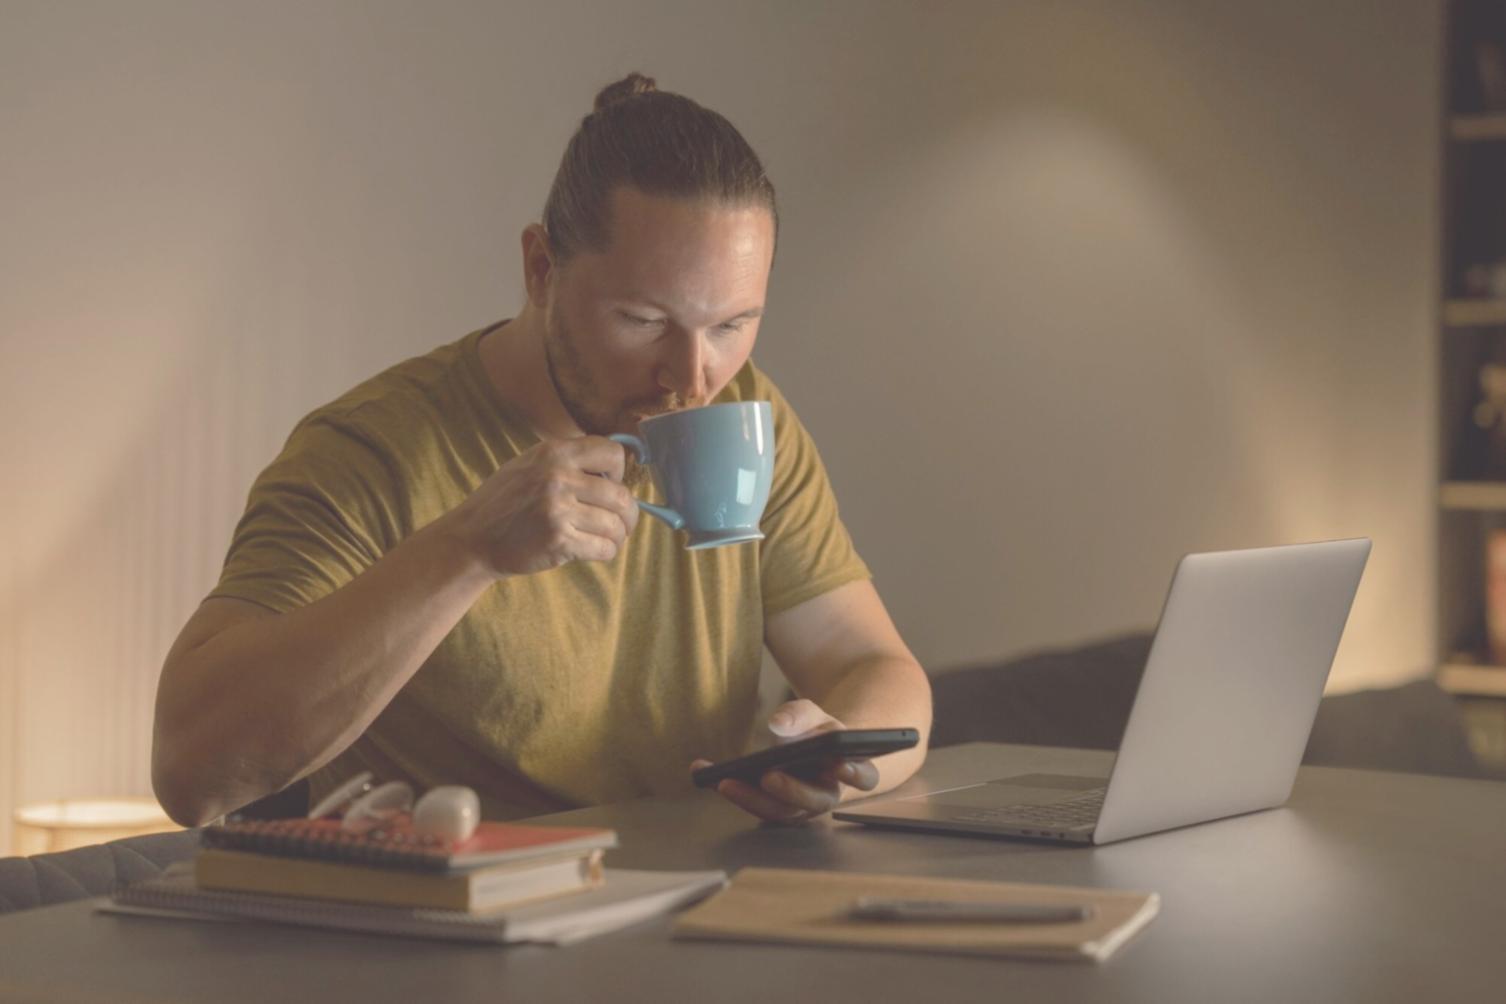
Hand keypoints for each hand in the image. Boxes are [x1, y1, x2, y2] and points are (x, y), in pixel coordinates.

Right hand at [442, 437, 639, 576]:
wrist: (472, 539)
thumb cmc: (503, 502)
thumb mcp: (529, 464)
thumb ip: (567, 461)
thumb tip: (612, 471)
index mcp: (554, 452)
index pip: (612, 453)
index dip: (619, 472)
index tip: (610, 486)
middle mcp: (558, 477)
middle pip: (621, 496)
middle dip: (627, 514)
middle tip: (621, 524)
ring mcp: (558, 509)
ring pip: (615, 525)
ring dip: (617, 536)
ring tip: (606, 538)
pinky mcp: (559, 540)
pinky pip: (604, 548)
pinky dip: (606, 552)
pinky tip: (595, 550)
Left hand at [690, 699, 879, 824]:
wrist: (811, 749)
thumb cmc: (818, 731)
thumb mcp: (813, 714)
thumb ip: (799, 716)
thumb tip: (777, 725)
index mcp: (849, 770)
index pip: (862, 777)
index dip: (854, 773)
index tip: (840, 765)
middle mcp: (826, 795)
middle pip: (813, 801)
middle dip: (790, 790)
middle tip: (768, 776)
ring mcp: (799, 807)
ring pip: (778, 811)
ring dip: (750, 798)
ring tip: (723, 780)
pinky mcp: (773, 808)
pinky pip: (753, 803)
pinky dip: (730, 789)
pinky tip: (703, 771)